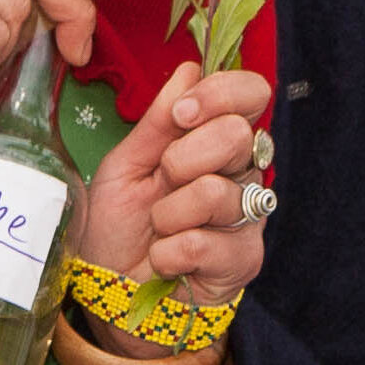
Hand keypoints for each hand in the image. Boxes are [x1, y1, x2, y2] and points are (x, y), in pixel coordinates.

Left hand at [82, 62, 274, 314]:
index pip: (251, 95)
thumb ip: (156, 121)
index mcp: (216, 141)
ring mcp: (248, 216)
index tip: (180, 116)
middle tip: (162, 183)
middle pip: (237, 136)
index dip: (220, 94)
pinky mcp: (244, 260)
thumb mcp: (124, 166)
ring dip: (168, 214)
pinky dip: (169, 252)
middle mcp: (242, 173)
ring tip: (159, 230)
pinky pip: (203, 241)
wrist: (113, 295)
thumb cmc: (119, 228)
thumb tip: (190, 69)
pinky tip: (165, 261)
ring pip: (216, 191)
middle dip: (181, 159)